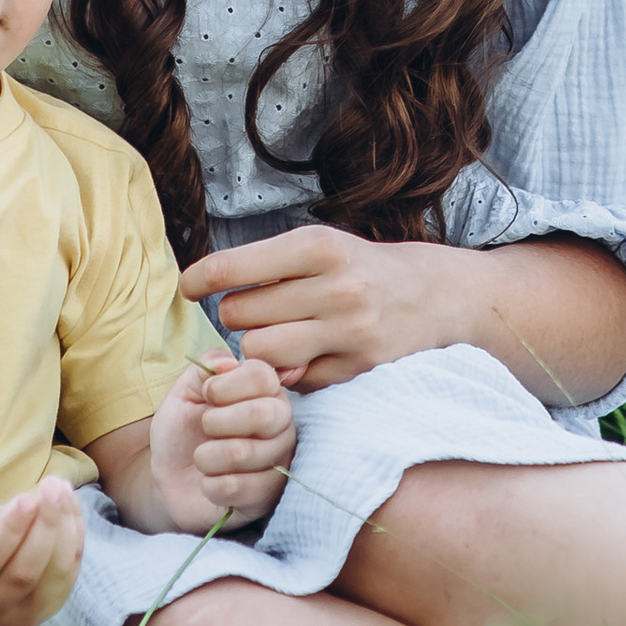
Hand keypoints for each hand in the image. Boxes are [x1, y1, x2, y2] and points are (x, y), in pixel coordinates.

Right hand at [0, 479, 85, 625]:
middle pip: (21, 575)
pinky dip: (74, 538)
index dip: (8, 531)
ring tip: (61, 490)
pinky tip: (69, 506)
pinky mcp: (44, 610)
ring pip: (52, 579)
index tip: (27, 497)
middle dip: (43, 527)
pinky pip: (68, 577)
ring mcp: (16, 617)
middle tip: (52, 487)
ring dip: (64, 531)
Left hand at [148, 355, 298, 532]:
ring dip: (206, 457)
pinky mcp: (269, 496)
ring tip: (203, 458)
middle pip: (264, 414)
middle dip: (216, 423)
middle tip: (204, 429)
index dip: (225, 387)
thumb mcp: (184, 391)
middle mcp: (281, 423)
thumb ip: (206, 367)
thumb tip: (228, 363)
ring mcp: (280, 461)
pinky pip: (236, 488)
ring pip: (243, 453)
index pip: (262, 376)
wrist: (171, 480)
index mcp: (265, 391)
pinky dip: (210, 485)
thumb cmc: (183, 430)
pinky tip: (210, 483)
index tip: (206, 396)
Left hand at [178, 226, 456, 389]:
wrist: (436, 295)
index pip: (234, 268)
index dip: (200, 279)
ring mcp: (349, 332)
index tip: (189, 286)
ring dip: (256, 346)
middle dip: (237, 313)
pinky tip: (308, 352)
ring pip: (260, 351)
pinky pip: (293, 378)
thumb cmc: (362, 267)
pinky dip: (290, 370)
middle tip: (256, 309)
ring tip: (276, 332)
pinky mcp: (357, 368)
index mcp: (320, 246)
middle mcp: (336, 288)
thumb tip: (208, 288)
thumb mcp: (321, 246)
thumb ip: (270, 267)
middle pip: (241, 314)